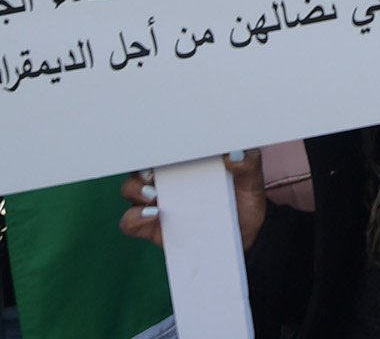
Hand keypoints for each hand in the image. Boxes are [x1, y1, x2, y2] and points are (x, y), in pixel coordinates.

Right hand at [119, 151, 266, 250]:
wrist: (246, 236)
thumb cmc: (244, 199)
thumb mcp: (251, 177)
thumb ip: (247, 162)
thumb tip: (233, 153)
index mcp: (186, 160)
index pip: (162, 146)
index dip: (155, 143)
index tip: (162, 146)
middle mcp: (167, 179)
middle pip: (139, 166)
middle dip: (141, 166)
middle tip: (153, 174)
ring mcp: (157, 203)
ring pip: (129, 190)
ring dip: (135, 190)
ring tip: (154, 196)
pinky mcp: (152, 228)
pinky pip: (129, 222)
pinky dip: (134, 218)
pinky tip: (152, 216)